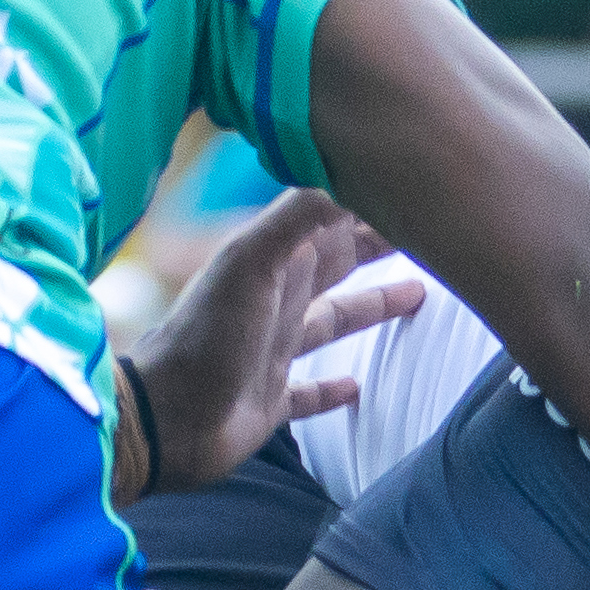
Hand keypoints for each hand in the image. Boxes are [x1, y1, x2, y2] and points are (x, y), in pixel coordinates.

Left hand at [123, 189, 424, 498]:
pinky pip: (308, 390)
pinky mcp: (269, 400)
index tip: (411, 189)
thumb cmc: (206, 335)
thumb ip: (298, 216)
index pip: (329, 223)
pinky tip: (355, 388)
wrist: (162, 418)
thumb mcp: (251, 262)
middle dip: (374, 246)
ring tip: (417, 295)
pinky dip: (330, 388)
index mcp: (272, 264)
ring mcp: (271, 352)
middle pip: (335, 265)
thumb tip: (348, 171)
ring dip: (370, 308)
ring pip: (331, 321)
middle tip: (426, 234)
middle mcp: (274, 302)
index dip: (366, 206)